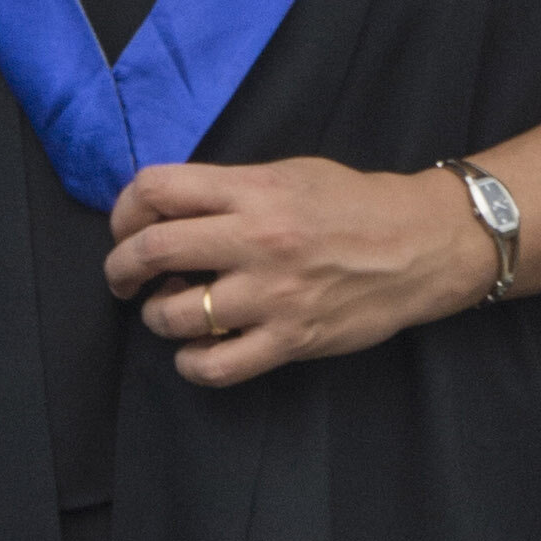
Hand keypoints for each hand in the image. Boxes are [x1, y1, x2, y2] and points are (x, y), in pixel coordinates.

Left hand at [101, 155, 488, 383]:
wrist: (419, 244)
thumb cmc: (351, 203)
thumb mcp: (286, 174)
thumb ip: (228, 190)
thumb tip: (166, 211)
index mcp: (252, 190)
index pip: (156, 190)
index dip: (124, 210)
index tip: (125, 228)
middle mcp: (255, 239)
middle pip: (151, 251)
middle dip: (121, 268)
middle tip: (124, 278)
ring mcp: (272, 294)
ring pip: (174, 315)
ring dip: (156, 316)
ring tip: (169, 311)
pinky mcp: (290, 340)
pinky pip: (216, 366)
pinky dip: (191, 363)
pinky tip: (196, 351)